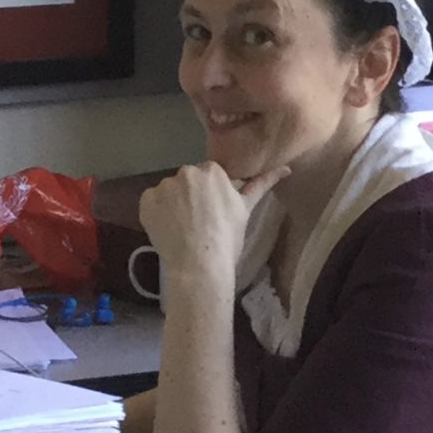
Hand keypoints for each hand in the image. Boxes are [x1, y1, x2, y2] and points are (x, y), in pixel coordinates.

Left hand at [139, 162, 287, 278]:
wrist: (199, 264)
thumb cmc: (227, 239)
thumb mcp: (246, 210)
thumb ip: (261, 184)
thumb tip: (286, 168)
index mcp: (213, 171)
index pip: (210, 175)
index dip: (211, 194)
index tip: (213, 211)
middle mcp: (187, 171)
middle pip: (189, 180)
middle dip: (192, 195)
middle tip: (200, 222)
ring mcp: (165, 185)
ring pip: (170, 191)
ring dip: (174, 204)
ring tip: (183, 229)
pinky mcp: (147, 200)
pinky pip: (152, 202)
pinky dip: (157, 213)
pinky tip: (168, 229)